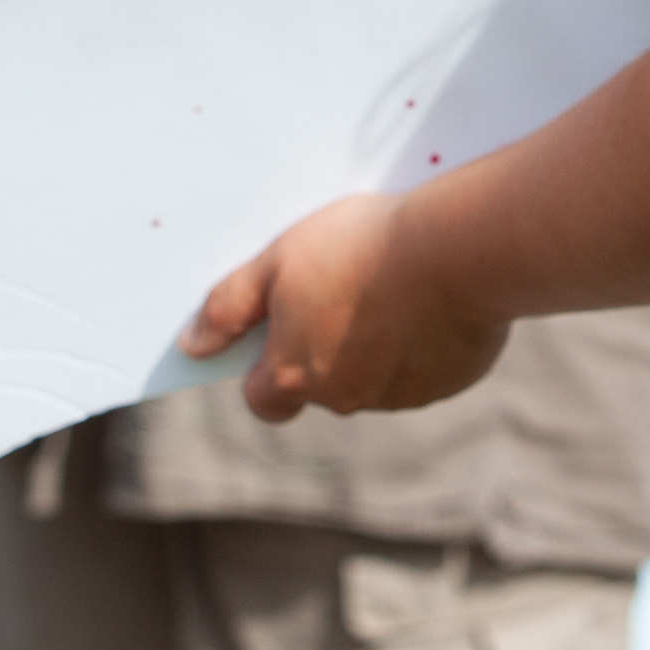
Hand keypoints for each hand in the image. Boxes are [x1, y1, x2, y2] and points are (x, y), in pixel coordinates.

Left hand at [187, 193, 511, 422]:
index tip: (281, 330)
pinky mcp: (447, 382)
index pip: (263, 400)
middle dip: (327, 349)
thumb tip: (192, 345)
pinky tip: (431, 299)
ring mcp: (399, 396)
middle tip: (346, 292)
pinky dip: (422, 344)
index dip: (267, 369)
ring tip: (394, 288)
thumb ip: (229, 307)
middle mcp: (343, 398)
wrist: (457, 251)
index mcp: (295, 375)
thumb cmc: (360, 249)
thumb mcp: (277, 261)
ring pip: (376, 379)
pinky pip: (426, 369)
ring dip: (378, 347)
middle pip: (322, 388)